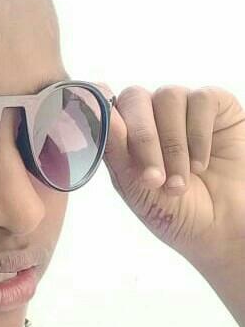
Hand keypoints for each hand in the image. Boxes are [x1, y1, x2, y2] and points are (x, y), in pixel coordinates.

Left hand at [95, 83, 244, 270]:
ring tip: (181, 182)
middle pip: (135, 98)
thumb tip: (104, 116)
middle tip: (154, 179)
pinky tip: (201, 164)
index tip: (118, 150)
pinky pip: (202, 100)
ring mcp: (182, 106)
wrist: (222, 229)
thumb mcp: (137, 189)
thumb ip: (117, 152)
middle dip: (143, 139)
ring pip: (168, 97)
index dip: (109, 122)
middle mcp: (150, 113)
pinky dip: (199, 134)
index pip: (107, 107)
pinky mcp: (214, 105)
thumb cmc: (174, 210)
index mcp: (124, 130)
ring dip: (174, 145)